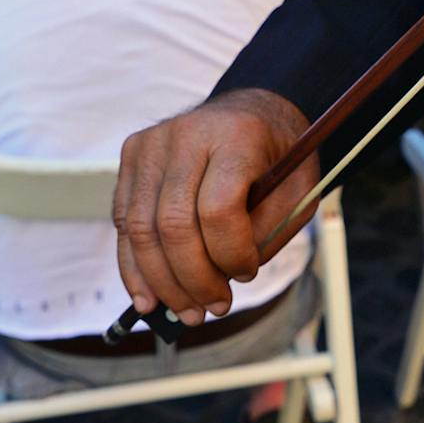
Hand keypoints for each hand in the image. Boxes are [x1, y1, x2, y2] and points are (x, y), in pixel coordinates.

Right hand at [113, 89, 318, 326]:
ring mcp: (152, 143)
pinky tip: (150, 297)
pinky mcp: (132, 155)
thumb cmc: (279, 157)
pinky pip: (125, 221)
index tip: (248, 272)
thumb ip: (267, 233)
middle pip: (173, 223)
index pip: (218, 208)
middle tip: (215, 307)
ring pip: (142, 228)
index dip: (230, 254)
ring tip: (187, 311)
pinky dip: (135, 266)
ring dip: (162, 282)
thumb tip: (223, 279)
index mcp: (236, 136)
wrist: (253, 110)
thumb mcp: (298, 192)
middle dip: (193, 279)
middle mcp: (187, 133)